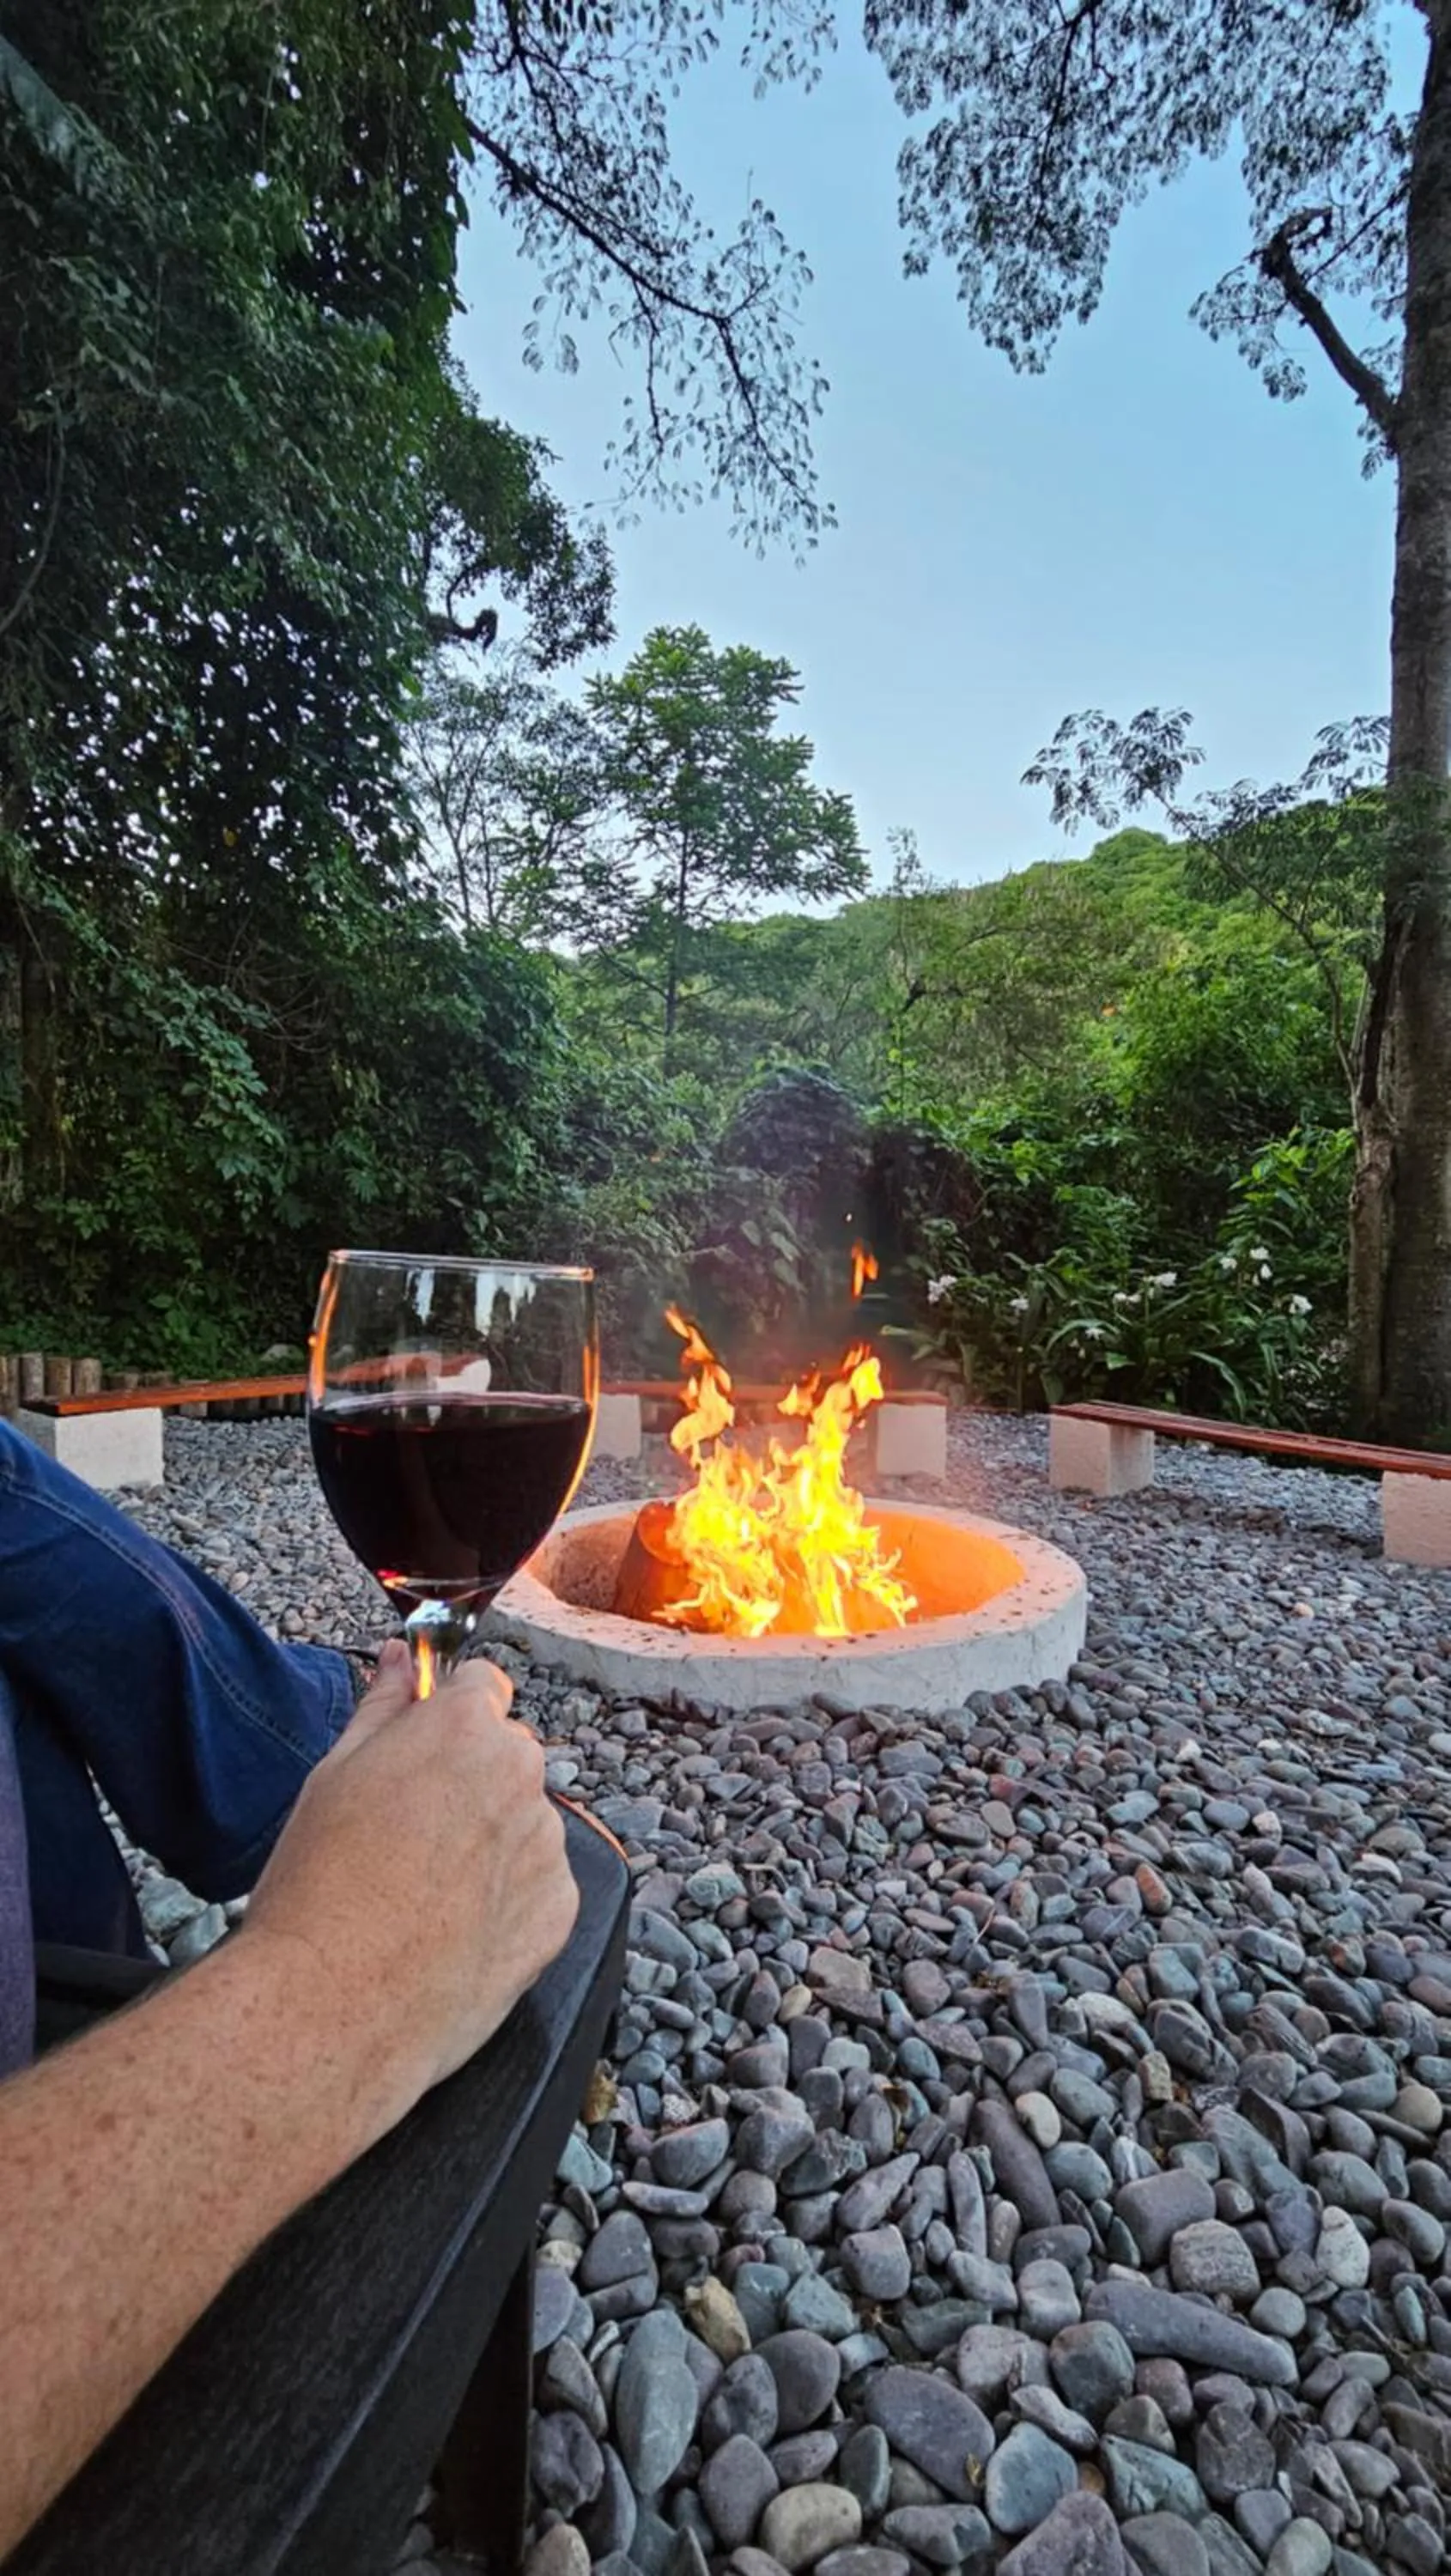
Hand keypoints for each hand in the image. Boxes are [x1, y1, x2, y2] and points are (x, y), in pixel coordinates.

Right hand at [245, 1643, 578, 2137]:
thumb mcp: (333, 1775)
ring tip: (424, 1895)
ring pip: (523, 1822)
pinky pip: (539, 1886)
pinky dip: (508, 1901)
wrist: (337, 2004)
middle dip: (469, 1779)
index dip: (447, 1714)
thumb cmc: (320, 1885)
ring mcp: (548, 1846)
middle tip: (406, 1834)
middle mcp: (522, 1774)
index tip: (421, 1747)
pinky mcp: (561, 1912)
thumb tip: (401, 1658)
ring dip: (490, 1842)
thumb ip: (382, 1706)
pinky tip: (453, 1932)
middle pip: (505, 1755)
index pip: (480, 1685)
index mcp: (465, 1728)